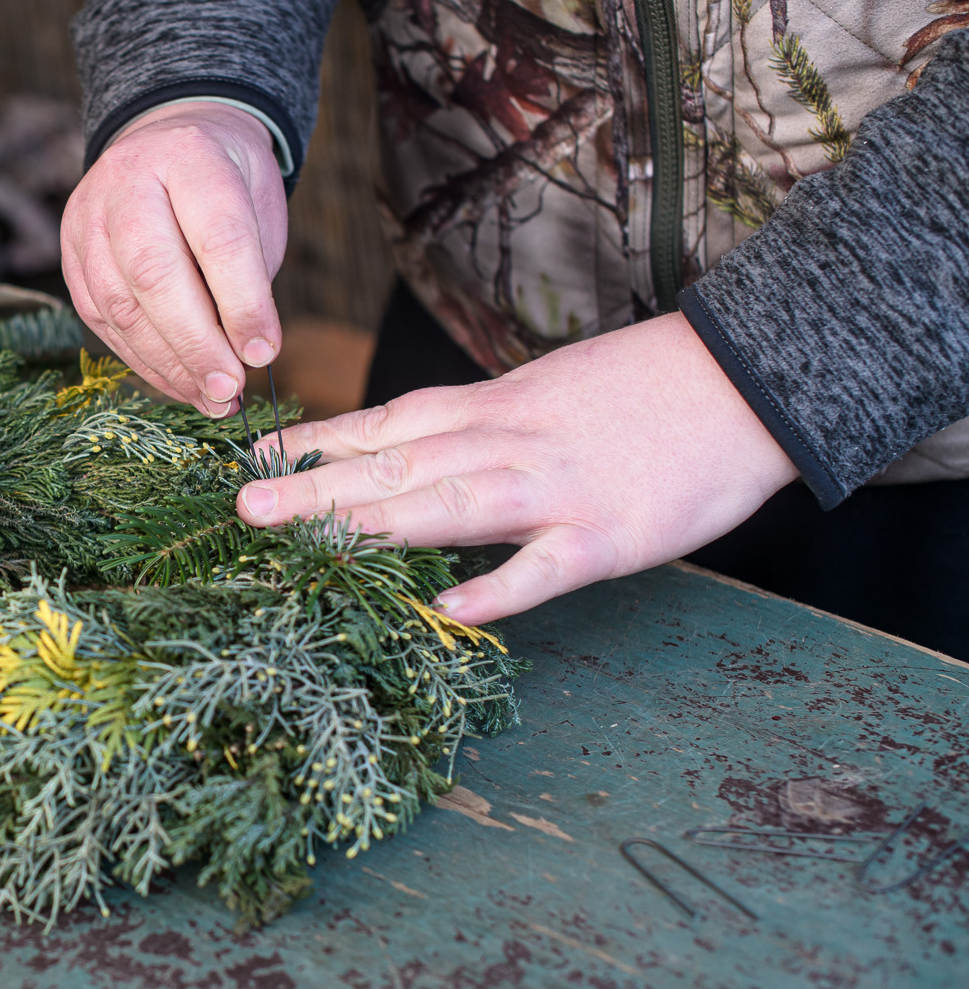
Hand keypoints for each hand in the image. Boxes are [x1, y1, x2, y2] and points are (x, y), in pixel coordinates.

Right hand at [61, 101, 288, 416]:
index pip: (217, 236)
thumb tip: (244, 357)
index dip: (243, 302)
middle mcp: (126, 180)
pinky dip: (141, 359)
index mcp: (188, 155)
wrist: (167, 141)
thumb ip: (249, 274)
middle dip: (195, 342)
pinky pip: (100, 318)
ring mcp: (87, 217)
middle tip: (229, 388)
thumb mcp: (256, 208)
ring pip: (119, 303)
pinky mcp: (70, 253)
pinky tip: (177, 382)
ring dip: (167, 362)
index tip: (264, 353)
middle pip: (153, 272)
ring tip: (210, 397)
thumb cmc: (225, 184)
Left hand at [237, 312, 799, 623]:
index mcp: (488, 410)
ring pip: (447, 504)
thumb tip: (406, 454)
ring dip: (367, 522)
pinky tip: (444, 611)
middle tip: (238, 508)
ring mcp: (554, 488)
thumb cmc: (639, 392)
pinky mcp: (608, 535)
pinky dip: (495, 588)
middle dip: (313, 487)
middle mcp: (506, 443)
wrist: (750, 377)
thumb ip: (471, 428)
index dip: (314, 444)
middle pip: (394, 464)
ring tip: (296, 538)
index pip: (382, 425)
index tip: (248, 460)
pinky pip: (542, 566)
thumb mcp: (539, 394)